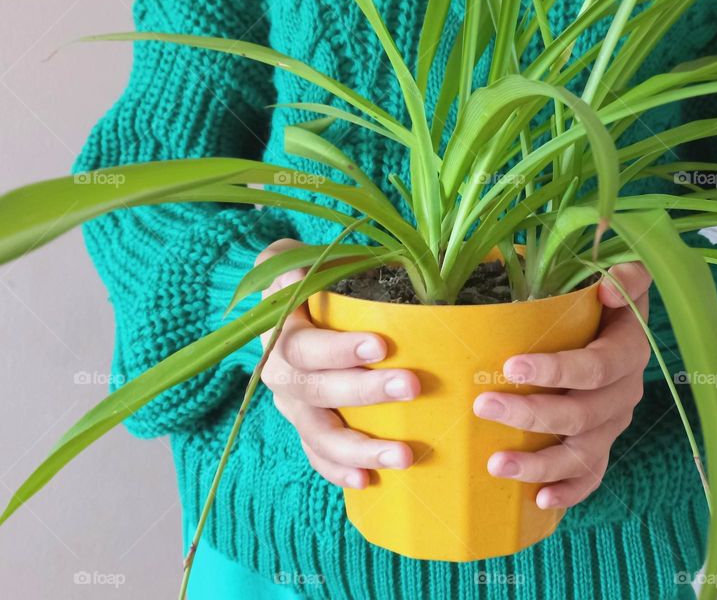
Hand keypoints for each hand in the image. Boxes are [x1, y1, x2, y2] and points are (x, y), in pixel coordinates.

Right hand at [257, 239, 419, 488]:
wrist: (280, 302)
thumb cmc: (305, 275)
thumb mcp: (298, 256)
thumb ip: (301, 261)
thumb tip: (302, 269)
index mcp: (282, 333)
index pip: (305, 346)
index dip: (339, 349)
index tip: (381, 346)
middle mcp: (281, 375)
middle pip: (317, 392)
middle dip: (365, 393)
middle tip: (411, 387)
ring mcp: (294, 407)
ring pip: (319, 434)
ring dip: (360, 447)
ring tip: (403, 456)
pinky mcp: (307, 427)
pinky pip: (317, 456)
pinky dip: (339, 470)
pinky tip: (368, 482)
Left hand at [474, 263, 650, 509]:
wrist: (615, 321)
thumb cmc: (602, 296)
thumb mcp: (618, 273)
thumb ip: (623, 275)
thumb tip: (608, 290)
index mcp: (628, 350)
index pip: (597, 367)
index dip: (558, 370)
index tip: (511, 366)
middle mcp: (624, 393)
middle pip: (582, 415)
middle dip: (531, 414)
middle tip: (483, 405)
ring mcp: (612, 424)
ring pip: (582, 454)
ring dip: (540, 463)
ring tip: (496, 464)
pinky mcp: (601, 444)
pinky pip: (591, 477)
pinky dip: (568, 491)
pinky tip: (538, 500)